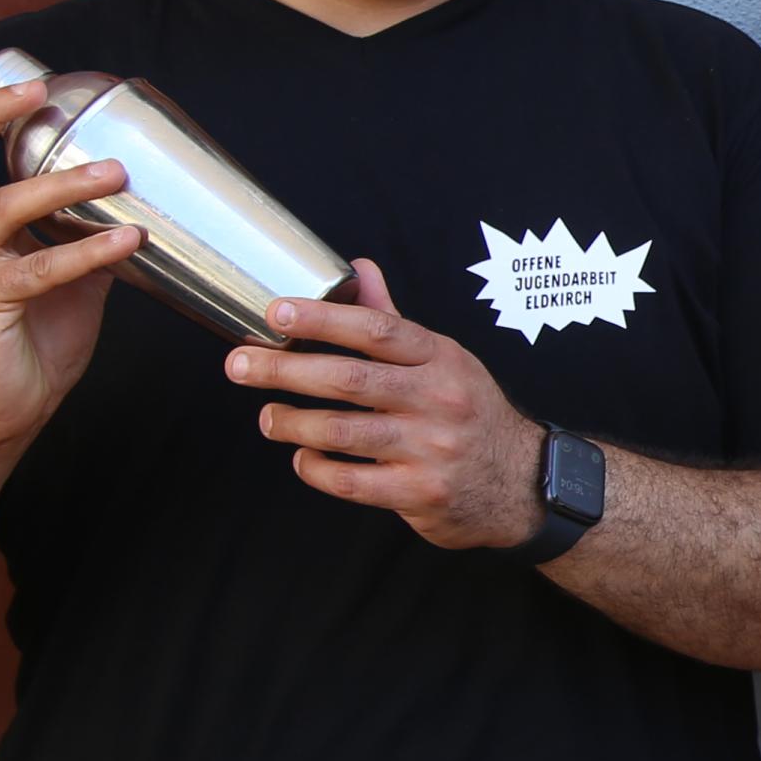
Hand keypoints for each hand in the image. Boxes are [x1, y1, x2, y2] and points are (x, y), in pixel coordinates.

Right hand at [0, 50, 143, 453]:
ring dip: (62, 183)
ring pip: (2, 206)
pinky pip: (37, 270)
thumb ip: (85, 239)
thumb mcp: (64, 280)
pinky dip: (85, 251)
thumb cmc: (26, 344)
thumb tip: (135, 212)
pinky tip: (127, 242)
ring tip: (115, 173)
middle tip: (40, 90)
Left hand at [227, 260, 546, 549]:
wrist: (521, 484)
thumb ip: (393, 319)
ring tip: (267, 417)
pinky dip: (315, 468)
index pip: (377, 329)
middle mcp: (438, 399)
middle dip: (284, 369)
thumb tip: (358, 267)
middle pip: (349, 379)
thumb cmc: (469, 413)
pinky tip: (303, 458)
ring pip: (342, 432)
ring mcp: (430, 448)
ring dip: (292, 423)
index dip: (322, 317)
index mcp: (441, 358)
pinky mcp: (420, 493)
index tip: (276, 312)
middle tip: (239, 365)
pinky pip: (350, 481)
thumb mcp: (443, 360)